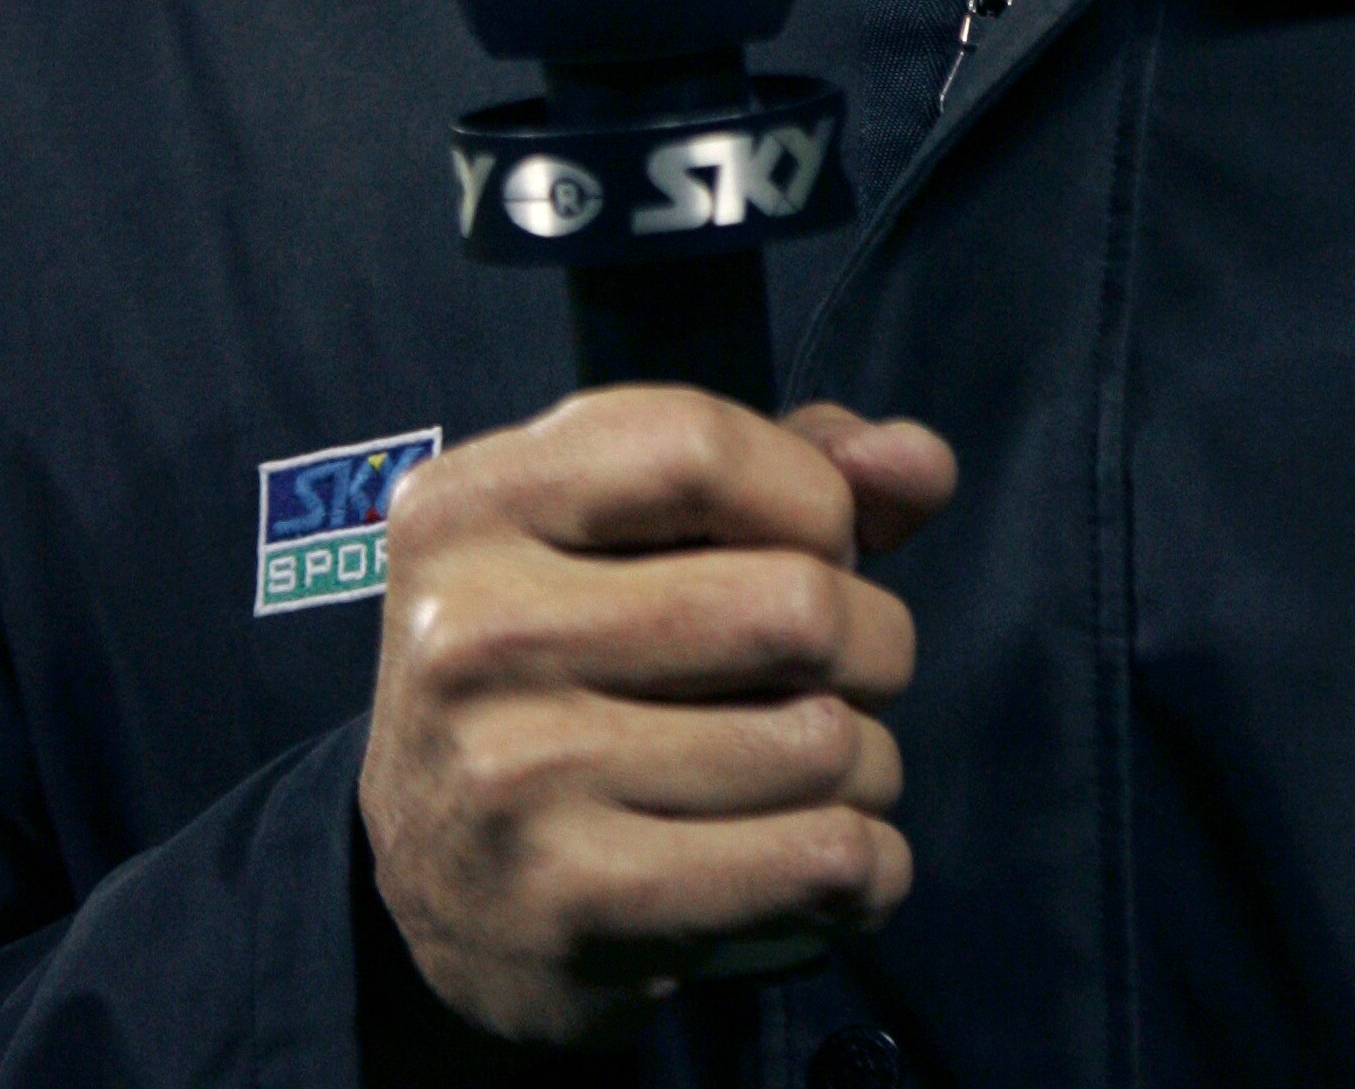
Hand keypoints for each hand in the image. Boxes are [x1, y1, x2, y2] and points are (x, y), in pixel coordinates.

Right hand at [359, 387, 957, 1046]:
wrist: (434, 884)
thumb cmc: (572, 661)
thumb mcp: (638, 528)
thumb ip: (795, 465)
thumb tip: (919, 462)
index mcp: (472, 506)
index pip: (698, 447)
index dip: (809, 494)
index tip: (816, 543)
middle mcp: (472, 633)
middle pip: (793, 602)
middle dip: (870, 637)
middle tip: (844, 669)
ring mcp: (513, 778)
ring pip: (825, 742)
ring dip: (871, 759)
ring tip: (827, 766)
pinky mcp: (572, 908)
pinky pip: (821, 860)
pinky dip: (872, 863)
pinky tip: (837, 859)